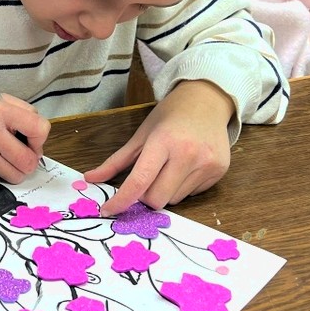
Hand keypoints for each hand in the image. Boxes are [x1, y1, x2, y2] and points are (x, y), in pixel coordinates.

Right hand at [0, 95, 48, 182]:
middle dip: (30, 160)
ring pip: (17, 175)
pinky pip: (1, 178)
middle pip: (29, 160)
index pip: (38, 128)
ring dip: (17, 169)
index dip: (40, 138)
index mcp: (0, 111)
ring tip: (8, 158)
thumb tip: (40, 137)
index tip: (33, 139)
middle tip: (22, 153)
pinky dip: (0, 172)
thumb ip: (24, 112)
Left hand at [88, 79, 232, 215]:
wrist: (207, 100)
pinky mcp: (219, 172)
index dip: (121, 200)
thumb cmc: (170, 116)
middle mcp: (188, 154)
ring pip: (174, 200)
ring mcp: (206, 164)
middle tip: (146, 180)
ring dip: (165, 191)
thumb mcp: (141, 133)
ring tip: (170, 167)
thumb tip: (90, 178)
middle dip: (145, 196)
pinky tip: (187, 167)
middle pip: (157, 199)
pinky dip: (183, 187)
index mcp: (164, 141)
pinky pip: (192, 194)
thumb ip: (116, 160)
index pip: (139, 181)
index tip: (108, 210)